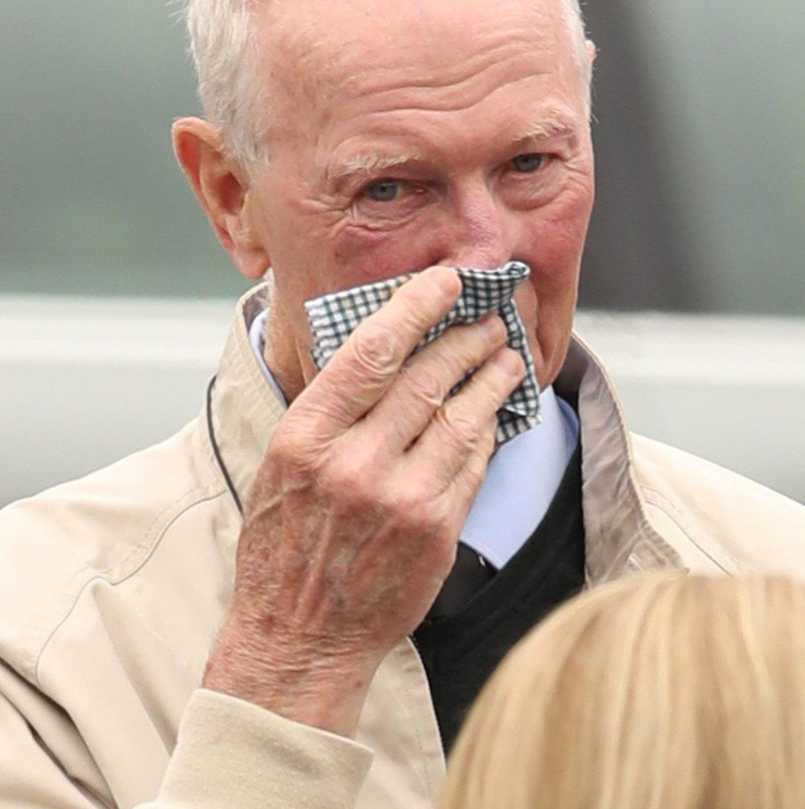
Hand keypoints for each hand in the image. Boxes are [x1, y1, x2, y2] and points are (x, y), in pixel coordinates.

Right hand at [203, 266, 524, 735]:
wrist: (299, 637)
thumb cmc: (283, 545)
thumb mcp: (281, 465)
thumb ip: (328, 410)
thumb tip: (382, 350)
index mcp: (306, 437)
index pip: (370, 351)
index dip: (415, 307)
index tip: (444, 282)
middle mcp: (354, 463)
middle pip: (426, 377)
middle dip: (465, 336)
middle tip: (488, 316)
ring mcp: (401, 499)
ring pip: (461, 415)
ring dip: (490, 377)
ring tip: (506, 354)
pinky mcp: (437, 530)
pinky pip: (473, 462)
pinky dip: (487, 427)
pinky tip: (496, 407)